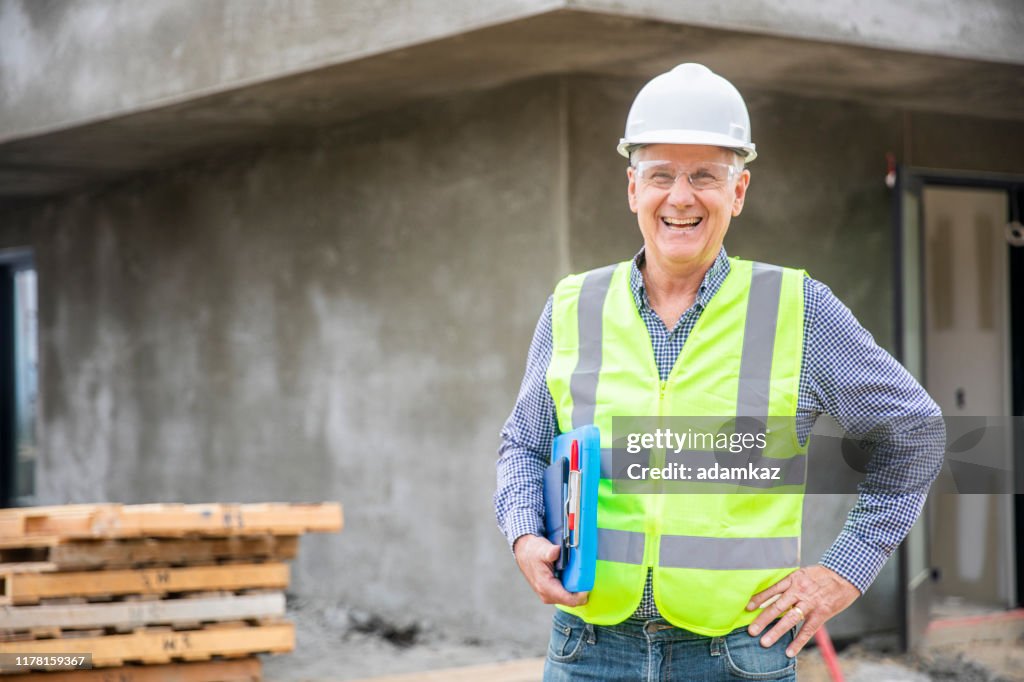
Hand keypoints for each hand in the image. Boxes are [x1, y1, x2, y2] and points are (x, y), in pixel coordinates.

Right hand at [513, 534, 588, 606]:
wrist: (524, 553)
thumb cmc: (533, 551)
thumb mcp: (542, 549)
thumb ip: (550, 552)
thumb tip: (557, 551)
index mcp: (545, 586)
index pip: (569, 600)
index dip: (582, 595)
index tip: (588, 584)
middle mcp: (546, 595)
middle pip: (571, 601)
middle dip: (580, 592)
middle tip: (586, 578)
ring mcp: (547, 596)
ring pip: (569, 599)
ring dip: (576, 590)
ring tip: (580, 577)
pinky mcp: (549, 593)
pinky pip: (565, 596)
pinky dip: (571, 589)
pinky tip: (573, 578)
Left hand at [745, 565, 859, 656]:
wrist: (845, 575)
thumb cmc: (821, 575)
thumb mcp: (802, 574)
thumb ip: (789, 584)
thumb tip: (772, 594)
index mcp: (793, 580)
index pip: (772, 590)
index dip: (759, 599)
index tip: (747, 608)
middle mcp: (799, 591)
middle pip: (777, 606)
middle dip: (763, 619)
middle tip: (751, 631)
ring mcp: (810, 603)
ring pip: (790, 619)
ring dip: (776, 632)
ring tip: (764, 642)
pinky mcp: (821, 613)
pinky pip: (808, 630)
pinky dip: (798, 641)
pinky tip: (789, 651)